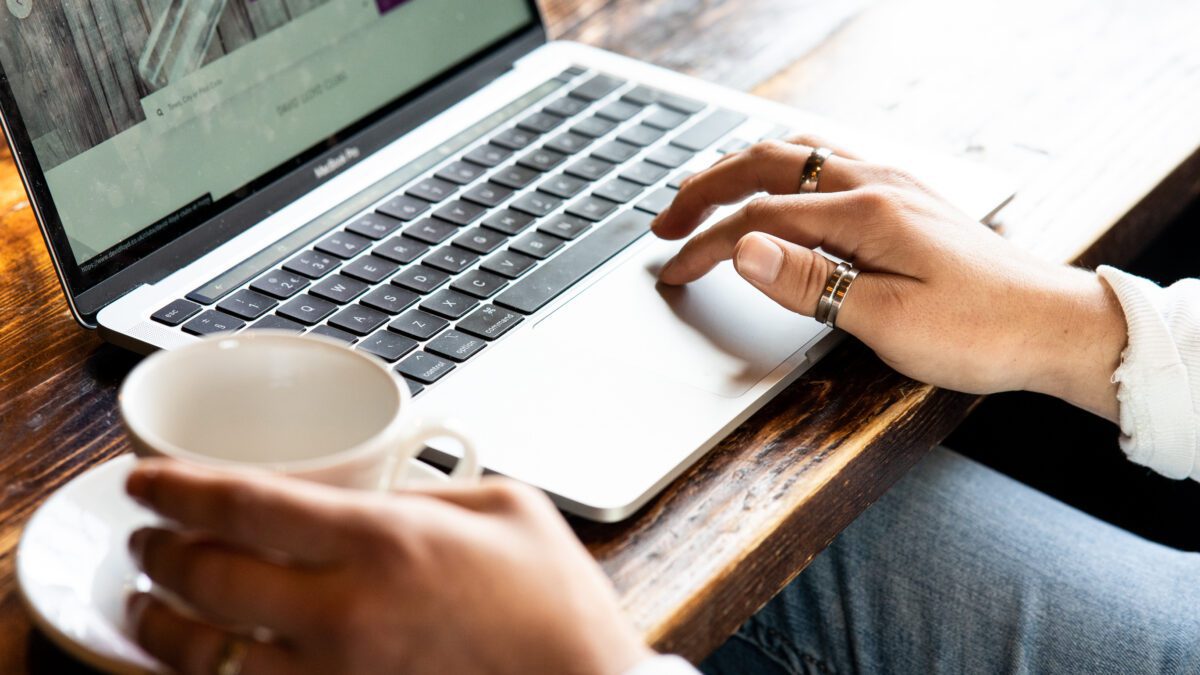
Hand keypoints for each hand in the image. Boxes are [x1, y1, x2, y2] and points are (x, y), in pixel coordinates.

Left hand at [125, 460, 651, 674]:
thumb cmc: (558, 609)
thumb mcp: (508, 507)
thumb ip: (429, 488)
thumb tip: (376, 486)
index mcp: (387, 541)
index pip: (246, 504)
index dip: (178, 487)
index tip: (145, 479)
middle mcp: (347, 613)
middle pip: (209, 578)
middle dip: (158, 553)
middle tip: (145, 539)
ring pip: (205, 657)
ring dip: (158, 627)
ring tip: (143, 606)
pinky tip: (196, 666)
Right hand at [654, 137, 1125, 419]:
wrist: (1054, 325)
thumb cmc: (980, 330)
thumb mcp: (886, 319)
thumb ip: (809, 282)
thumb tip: (744, 249)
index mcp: (864, 213)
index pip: (758, 220)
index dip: (705, 246)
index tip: (673, 272)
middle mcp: (875, 185)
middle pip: (767, 166)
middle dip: (705, 189)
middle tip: (665, 222)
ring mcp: (893, 187)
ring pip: (796, 156)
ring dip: (742, 172)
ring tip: (706, 198)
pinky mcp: (905, 201)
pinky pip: (826, 165)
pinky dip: (782, 174)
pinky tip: (779, 194)